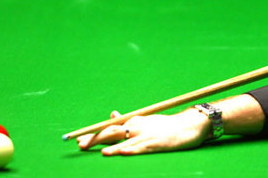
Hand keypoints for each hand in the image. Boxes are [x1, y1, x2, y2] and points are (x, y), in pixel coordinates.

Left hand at [77, 109, 210, 155]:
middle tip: (81, 146)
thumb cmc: (166, 125)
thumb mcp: (145, 120)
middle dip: (96, 139)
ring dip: (112, 146)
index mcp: (134, 121)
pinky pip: (141, 147)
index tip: (79, 140)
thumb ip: (128, 119)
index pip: (110, 127)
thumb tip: (112, 114)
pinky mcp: (156, 142)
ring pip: (125, 139)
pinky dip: (130, 150)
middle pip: (113, 132)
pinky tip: (122, 153)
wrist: (188, 125)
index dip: (94, 133)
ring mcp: (147, 134)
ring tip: (100, 152)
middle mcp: (137, 125)